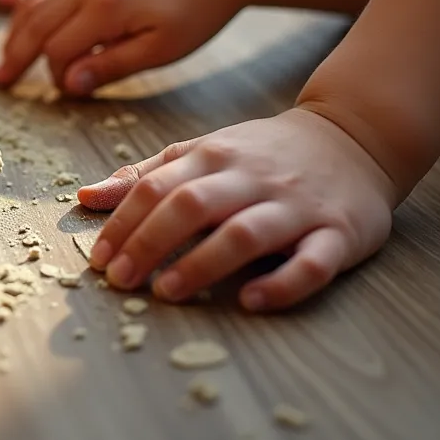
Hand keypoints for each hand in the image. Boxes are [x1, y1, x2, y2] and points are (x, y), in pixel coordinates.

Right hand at [0, 0, 253, 92]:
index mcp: (105, 8)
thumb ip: (112, 66)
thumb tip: (68, 83)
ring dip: (17, 27)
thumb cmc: (201, 7)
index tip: (68, 92)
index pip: (58, 49)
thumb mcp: (163, 49)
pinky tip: (30, 14)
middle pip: (35, 22)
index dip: (56, 76)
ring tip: (7, 52)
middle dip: (15, 55)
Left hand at [77, 108, 396, 311]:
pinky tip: (251, 301)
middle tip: (121, 280)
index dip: (123, 223)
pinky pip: (313, 262)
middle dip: (151, 243)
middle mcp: (253, 178)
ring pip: (247, 232)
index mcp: (214, 156)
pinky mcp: (339, 234)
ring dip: (204, 263)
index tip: (99, 260)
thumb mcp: (202, 153)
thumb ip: (146, 176)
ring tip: (168, 291)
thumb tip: (84, 197)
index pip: (158, 187)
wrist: (355, 138)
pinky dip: (282, 283)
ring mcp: (297, 206)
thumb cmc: (262, 155)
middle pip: (194, 206)